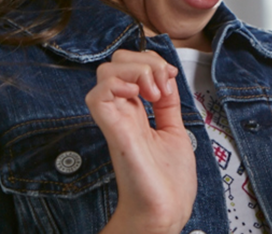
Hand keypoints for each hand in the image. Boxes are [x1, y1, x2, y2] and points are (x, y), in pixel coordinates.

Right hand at [86, 50, 196, 233]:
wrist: (166, 211)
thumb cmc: (168, 182)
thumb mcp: (174, 130)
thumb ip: (168, 105)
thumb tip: (167, 79)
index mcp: (136, 112)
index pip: (130, 66)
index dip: (151, 60)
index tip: (170, 77)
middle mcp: (123, 113)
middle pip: (115, 63)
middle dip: (143, 60)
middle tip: (161, 84)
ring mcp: (117, 121)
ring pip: (105, 72)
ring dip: (135, 70)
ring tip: (152, 90)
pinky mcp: (116, 132)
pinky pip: (97, 97)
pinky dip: (118, 85)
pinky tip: (137, 95)